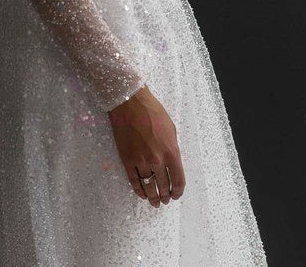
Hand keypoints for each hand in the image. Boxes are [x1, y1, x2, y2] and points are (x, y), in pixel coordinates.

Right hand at [108, 84, 184, 207]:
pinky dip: (138, 190)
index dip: (178, 192)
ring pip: (148, 186)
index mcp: (171, 152)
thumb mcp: (171, 129)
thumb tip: (172, 162)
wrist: (130, 104)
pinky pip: (134, 181)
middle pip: (163, 186)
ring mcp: (141, 161)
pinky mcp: (127, 160)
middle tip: (165, 200)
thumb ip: (173, 148)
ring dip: (152, 197)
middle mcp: (157, 160)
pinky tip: (141, 194)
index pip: (178, 181)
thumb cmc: (153, 112)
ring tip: (154, 202)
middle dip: (165, 196)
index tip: (176, 195)